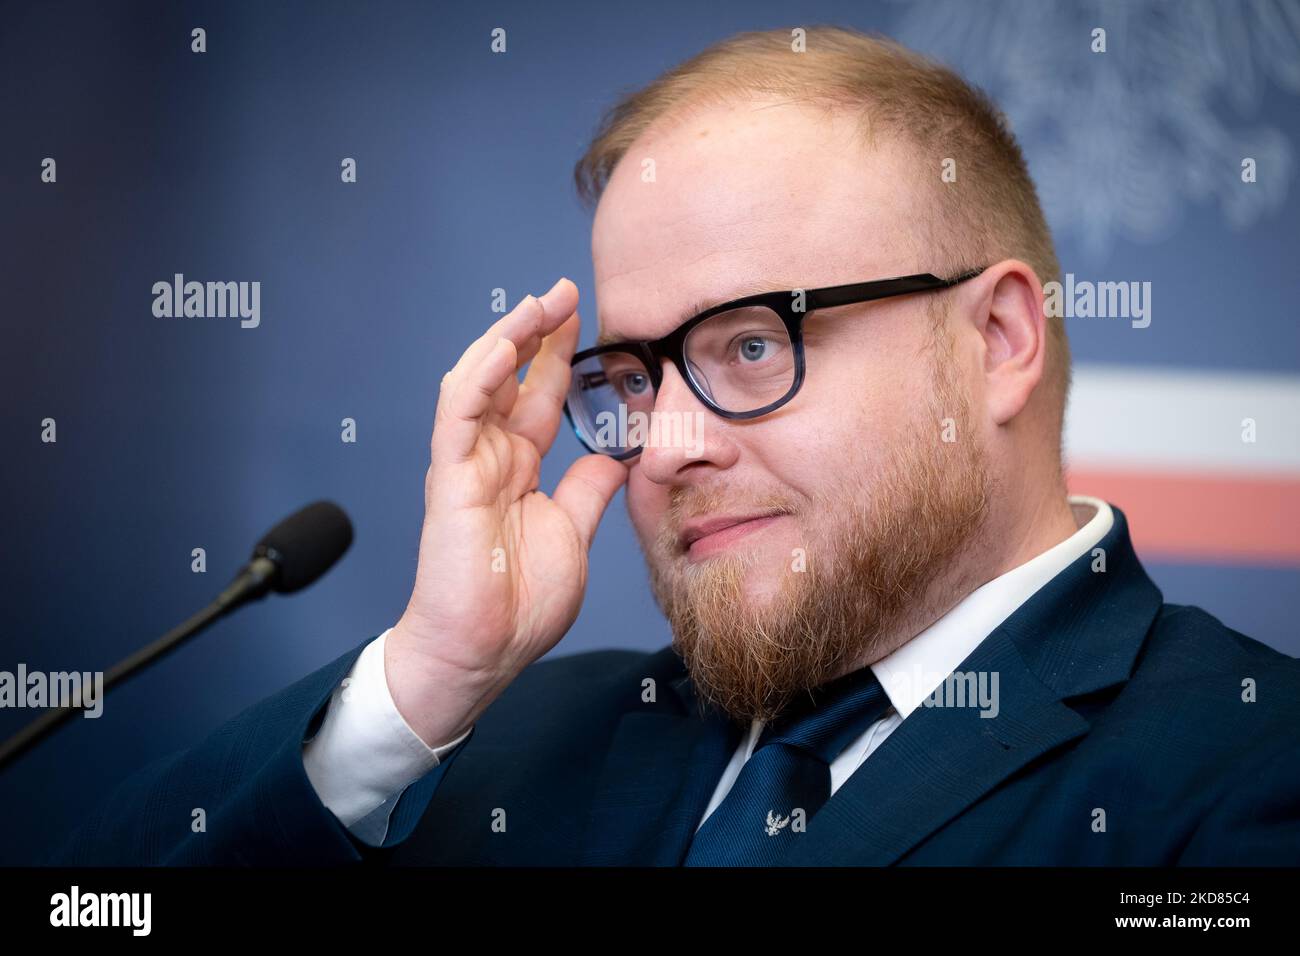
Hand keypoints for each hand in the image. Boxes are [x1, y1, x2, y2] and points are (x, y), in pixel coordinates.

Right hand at [385, 278, 627, 746]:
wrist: (482, 653)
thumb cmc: (519, 605)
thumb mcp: (574, 535)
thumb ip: (587, 491)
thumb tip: (615, 457)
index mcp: (521, 471)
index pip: (541, 399)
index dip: (559, 358)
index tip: (584, 319)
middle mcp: (493, 460)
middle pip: (513, 379)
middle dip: (537, 333)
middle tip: (564, 291)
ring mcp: (468, 466)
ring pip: (481, 384)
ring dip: (508, 340)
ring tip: (538, 304)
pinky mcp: (450, 480)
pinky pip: (459, 416)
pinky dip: (479, 377)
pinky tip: (503, 346)